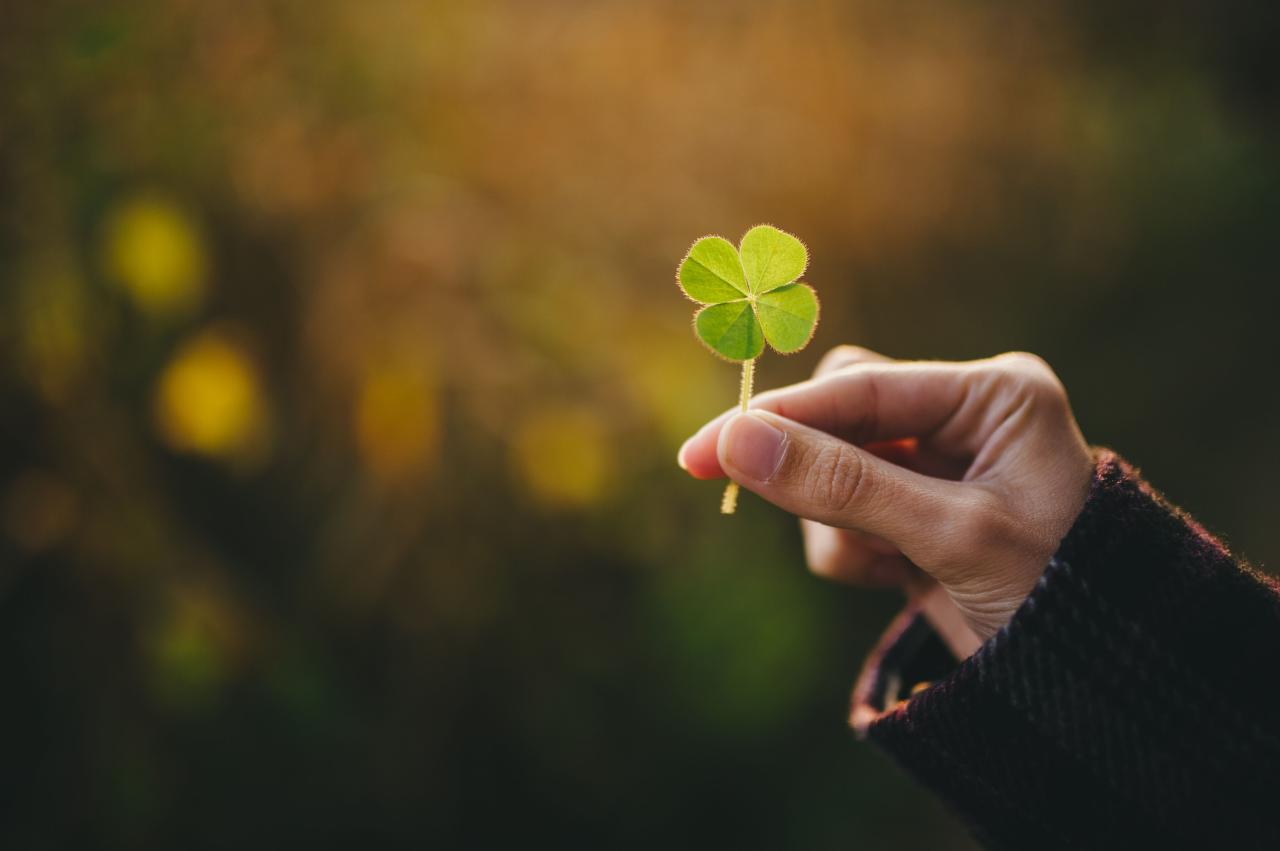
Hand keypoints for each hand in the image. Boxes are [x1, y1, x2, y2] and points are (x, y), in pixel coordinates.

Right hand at [678, 346, 1093, 643]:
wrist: (1095, 687)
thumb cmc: (1055, 597)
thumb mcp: (948, 535)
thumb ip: (842, 484)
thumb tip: (735, 442)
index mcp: (992, 395)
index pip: (861, 387)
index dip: (778, 418)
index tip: (704, 451)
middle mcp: (963, 418)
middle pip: (838, 415)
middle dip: (809, 468)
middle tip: (746, 491)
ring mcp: (937, 466)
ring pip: (831, 466)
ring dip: (834, 521)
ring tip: (880, 565)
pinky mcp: (915, 512)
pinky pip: (844, 510)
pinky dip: (847, 548)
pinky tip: (890, 577)